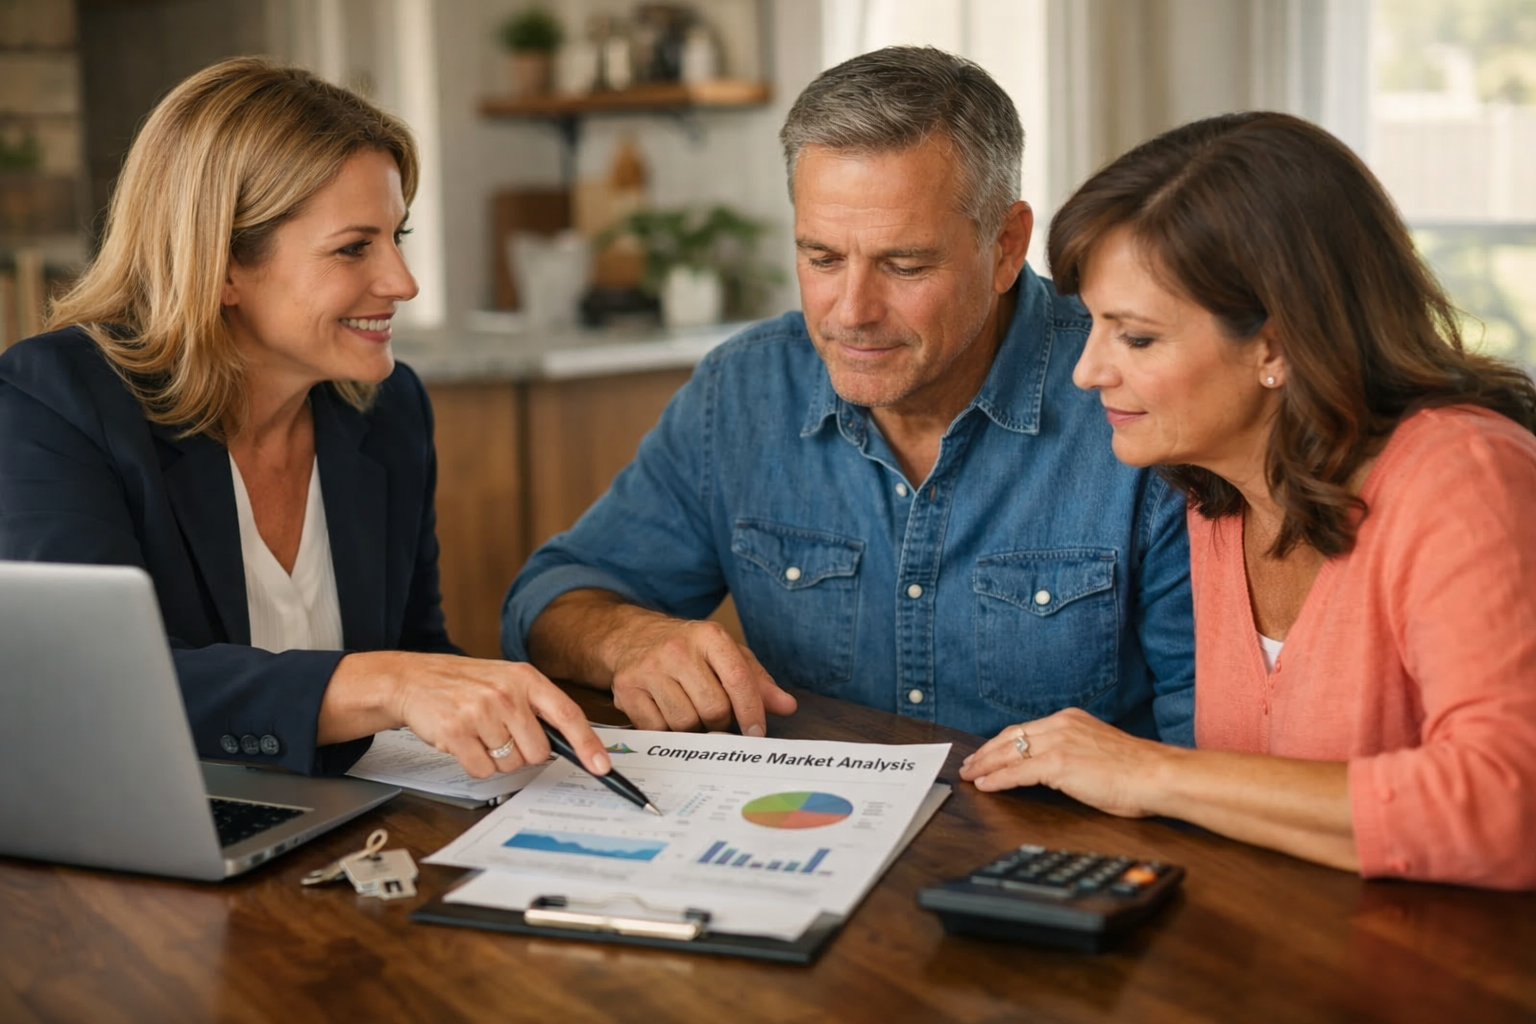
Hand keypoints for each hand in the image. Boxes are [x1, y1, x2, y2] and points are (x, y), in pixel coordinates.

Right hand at [326, 651, 610, 779]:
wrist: (413, 679)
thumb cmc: (466, 684)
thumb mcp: (506, 681)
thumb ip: (537, 706)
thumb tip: (574, 744)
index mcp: (526, 678)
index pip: (568, 715)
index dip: (588, 744)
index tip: (602, 767)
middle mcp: (506, 693)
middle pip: (538, 752)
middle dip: (524, 754)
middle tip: (502, 736)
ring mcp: (481, 712)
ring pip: (510, 764)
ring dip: (497, 758)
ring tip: (479, 734)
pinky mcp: (456, 732)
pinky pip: (483, 770)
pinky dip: (476, 764)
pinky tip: (464, 742)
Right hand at [603, 614, 797, 734]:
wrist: (631, 636)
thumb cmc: (687, 649)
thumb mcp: (725, 655)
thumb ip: (757, 681)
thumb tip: (787, 706)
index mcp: (708, 636)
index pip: (738, 679)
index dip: (751, 711)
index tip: (757, 733)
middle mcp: (677, 649)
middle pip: (713, 708)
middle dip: (720, 722)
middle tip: (716, 718)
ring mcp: (649, 669)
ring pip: (685, 723)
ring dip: (694, 729)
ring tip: (690, 712)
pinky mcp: (627, 689)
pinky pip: (657, 730)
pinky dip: (667, 731)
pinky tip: (667, 715)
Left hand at [957, 708, 1169, 817]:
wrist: (1157, 775)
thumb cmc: (1138, 772)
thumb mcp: (1100, 751)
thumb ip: (1075, 752)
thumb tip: (1059, 769)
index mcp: (1071, 719)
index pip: (1026, 729)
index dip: (1002, 742)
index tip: (988, 751)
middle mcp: (1061, 725)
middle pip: (1011, 737)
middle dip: (986, 752)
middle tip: (970, 764)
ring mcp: (1058, 743)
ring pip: (1009, 753)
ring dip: (985, 765)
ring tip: (970, 775)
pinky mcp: (1057, 764)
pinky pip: (1017, 772)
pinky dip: (997, 780)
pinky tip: (986, 786)